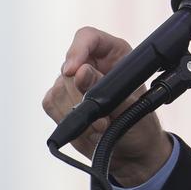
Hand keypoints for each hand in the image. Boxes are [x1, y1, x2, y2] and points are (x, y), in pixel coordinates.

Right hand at [41, 26, 171, 186]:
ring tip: (99, 128)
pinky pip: (51, 104)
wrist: (132, 152)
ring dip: (76, 113)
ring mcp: (74, 81)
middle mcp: (92, 63)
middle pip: (69, 68)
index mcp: (114, 54)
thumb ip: (105, 88)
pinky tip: (86, 130)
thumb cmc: (139, 125)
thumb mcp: (129, 105)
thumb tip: (80, 72)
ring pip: (58, 88)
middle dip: (81, 98)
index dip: (77, 50)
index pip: (88, 37)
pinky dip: (66, 120)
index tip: (72, 71)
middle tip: (101, 120)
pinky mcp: (61, 100)